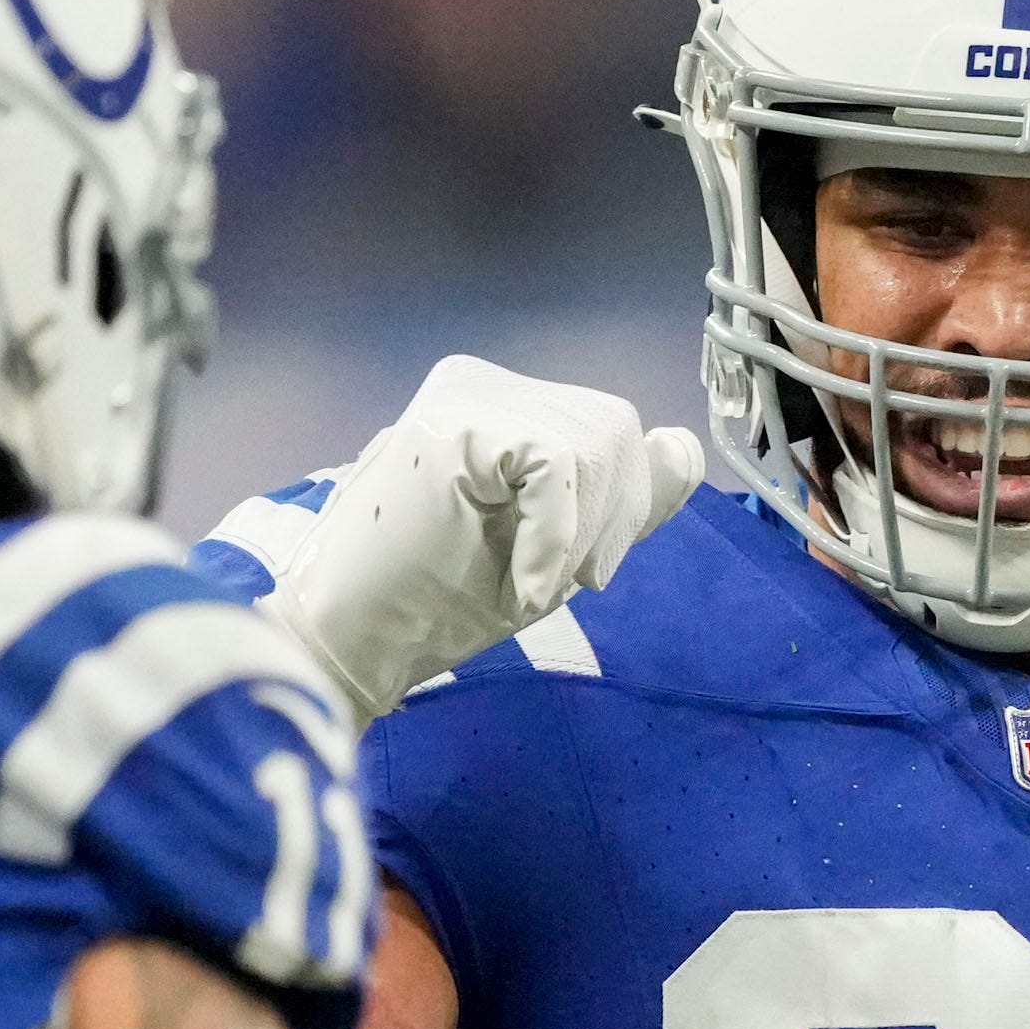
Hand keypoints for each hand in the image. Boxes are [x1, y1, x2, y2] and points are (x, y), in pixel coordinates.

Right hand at [262, 356, 702, 722]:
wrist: (347, 644)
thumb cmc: (431, 606)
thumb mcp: (552, 550)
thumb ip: (615, 502)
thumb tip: (682, 449)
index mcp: (497, 407)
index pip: (607, 430)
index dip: (618, 508)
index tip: (582, 572)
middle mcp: (479, 384)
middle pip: (611, 427)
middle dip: (609, 520)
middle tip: (553, 584)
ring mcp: (464, 395)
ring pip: (595, 443)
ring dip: (578, 536)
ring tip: (521, 583)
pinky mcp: (455, 421)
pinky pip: (559, 465)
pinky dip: (554, 539)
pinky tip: (518, 585)